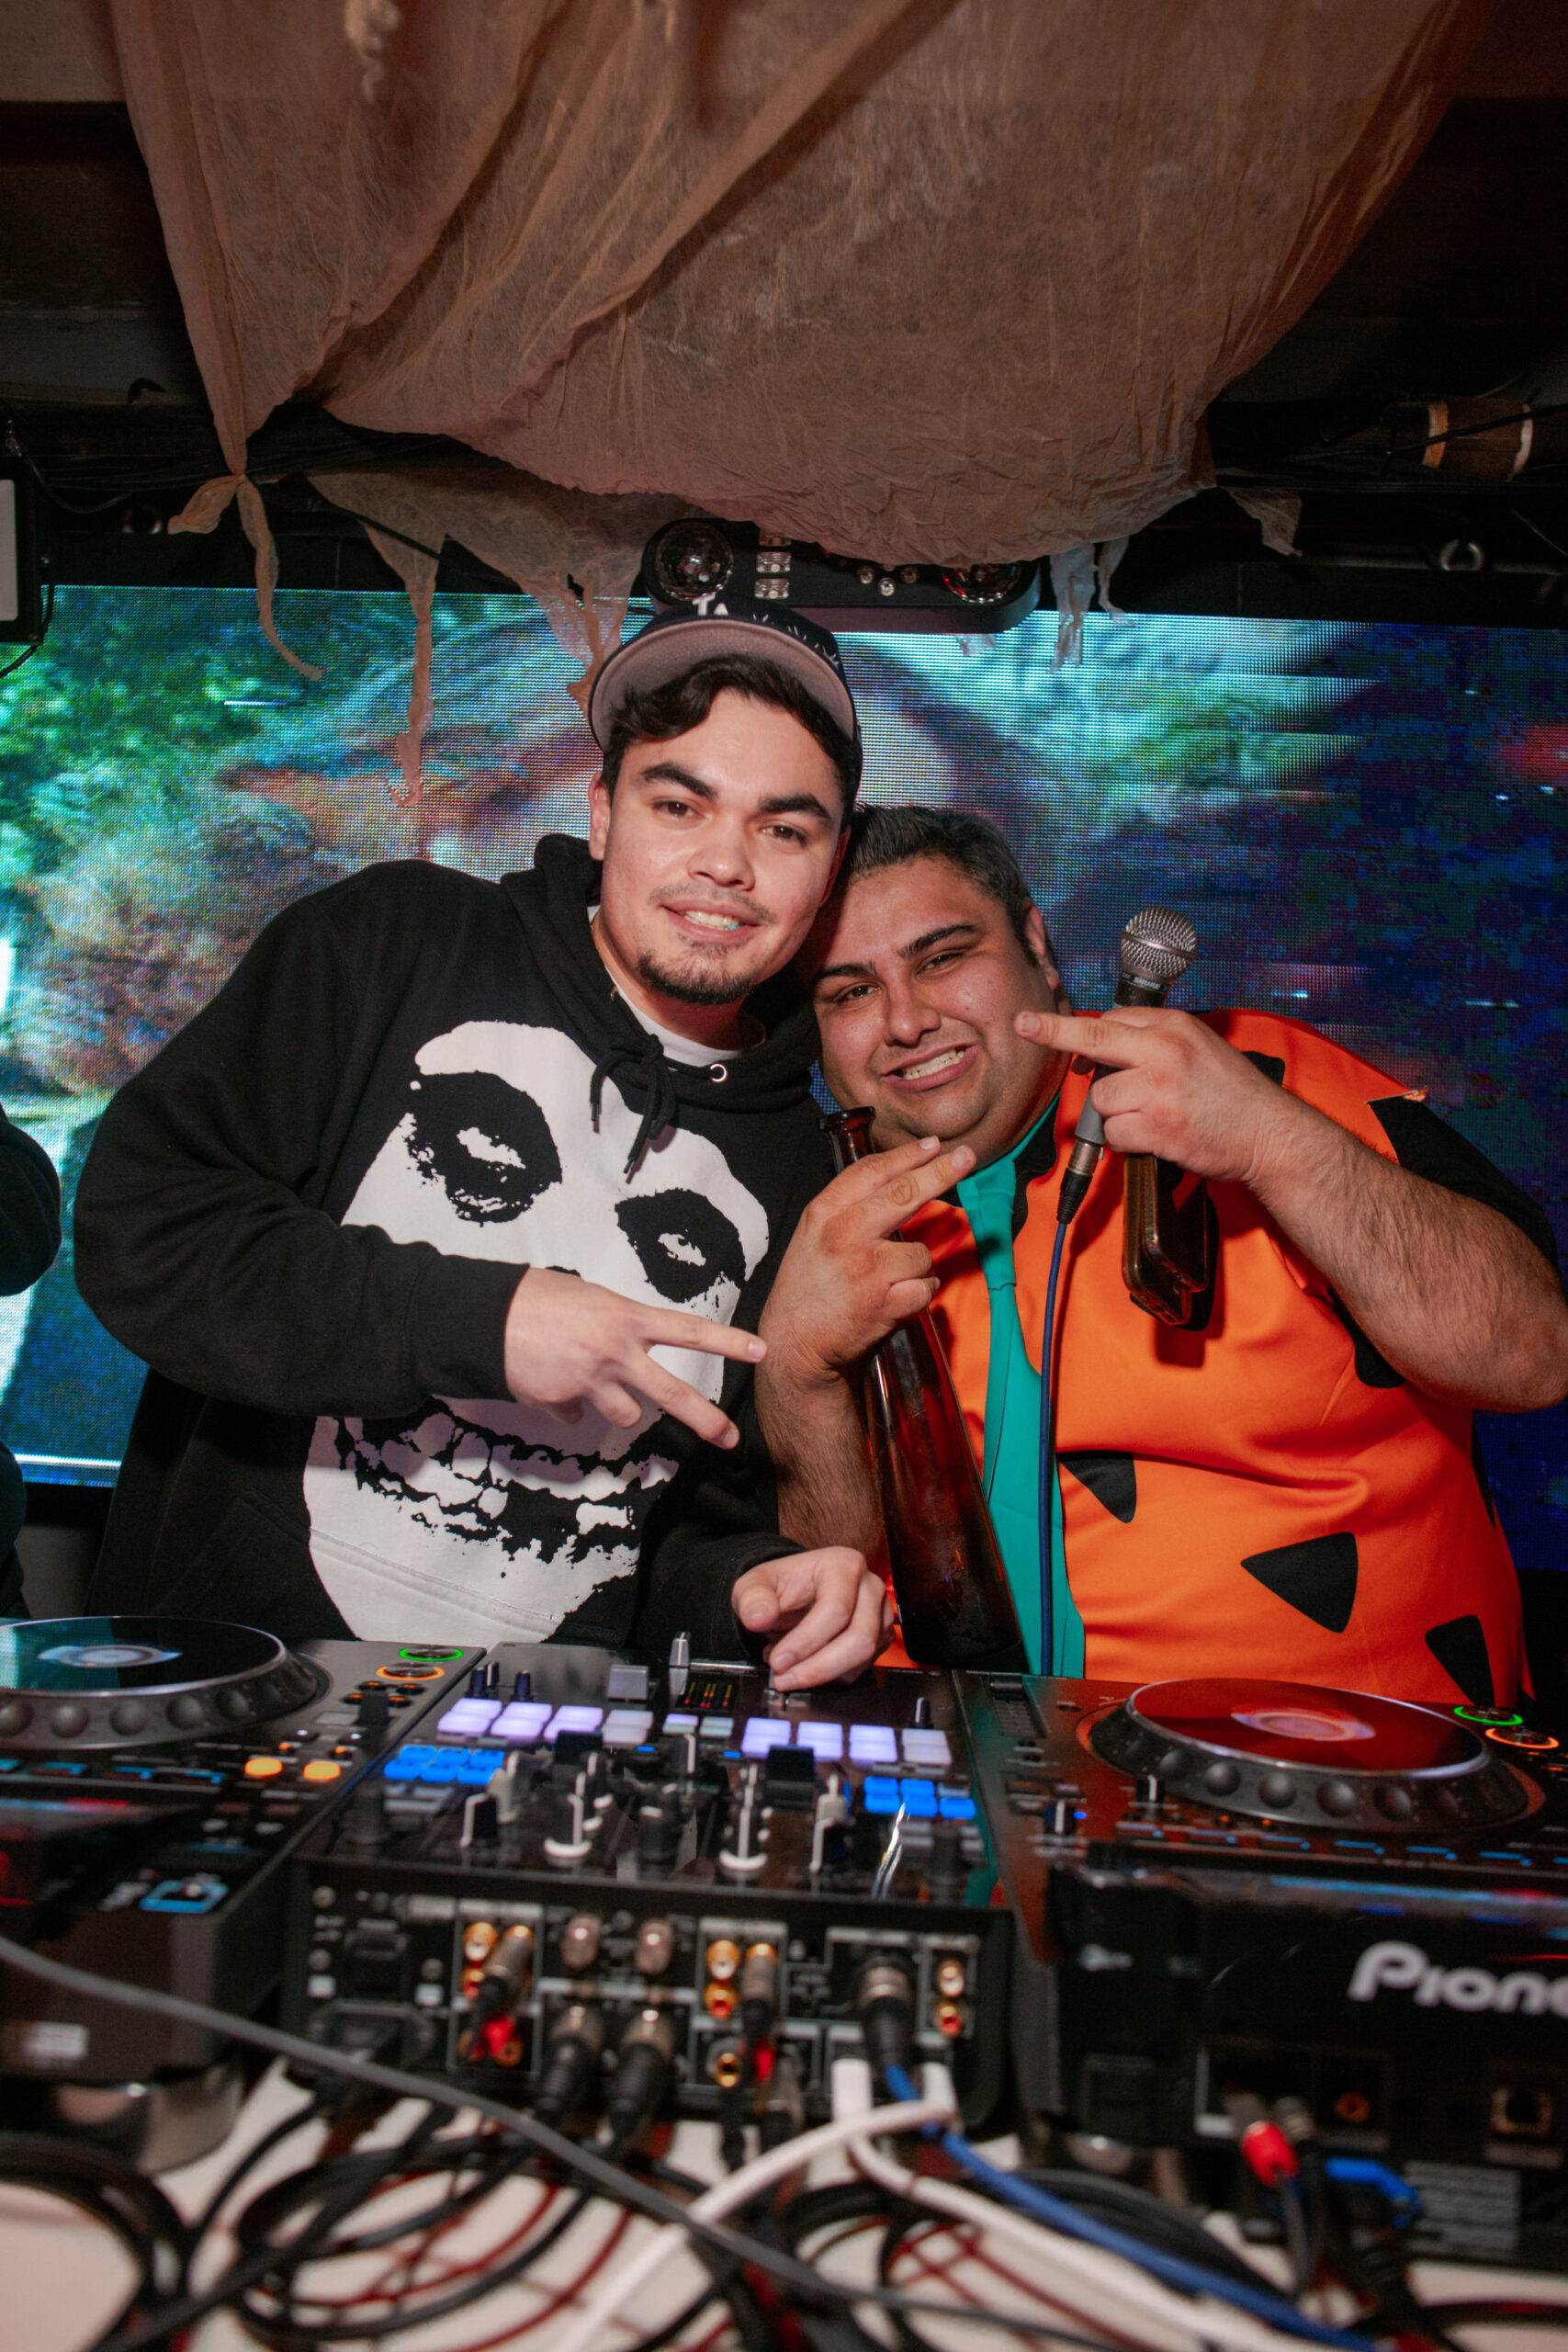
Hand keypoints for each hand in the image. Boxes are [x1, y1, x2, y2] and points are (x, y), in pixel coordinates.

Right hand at [503, 1267, 763, 1448]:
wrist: (483, 1317)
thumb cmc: (533, 1297)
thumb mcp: (587, 1298)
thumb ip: (615, 1327)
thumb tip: (620, 1357)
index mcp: (626, 1318)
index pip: (689, 1331)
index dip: (728, 1342)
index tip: (760, 1350)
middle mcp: (616, 1352)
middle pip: (673, 1395)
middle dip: (706, 1420)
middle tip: (730, 1439)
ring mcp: (591, 1382)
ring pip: (625, 1414)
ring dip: (614, 1405)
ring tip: (586, 1377)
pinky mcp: (563, 1402)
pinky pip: (574, 1415)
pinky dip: (566, 1404)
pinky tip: (547, 1380)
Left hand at [732, 1547, 893, 1688]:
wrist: (795, 1594)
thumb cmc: (780, 1586)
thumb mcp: (754, 1585)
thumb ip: (752, 1598)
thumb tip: (758, 1618)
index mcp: (843, 1565)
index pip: (835, 1609)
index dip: (806, 1641)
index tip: (779, 1661)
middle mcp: (869, 1586)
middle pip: (859, 1637)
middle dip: (819, 1667)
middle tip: (785, 1679)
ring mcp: (880, 1613)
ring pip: (864, 1656)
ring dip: (825, 1674)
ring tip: (790, 1674)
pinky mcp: (881, 1636)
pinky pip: (864, 1666)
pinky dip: (834, 1676)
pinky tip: (808, 1668)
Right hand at [757, 1136, 975, 1385]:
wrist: (793, 1342)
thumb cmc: (806, 1286)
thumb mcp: (812, 1233)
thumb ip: (847, 1206)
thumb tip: (896, 1180)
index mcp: (825, 1213)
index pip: (872, 1171)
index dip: (907, 1155)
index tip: (933, 1144)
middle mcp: (845, 1234)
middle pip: (906, 1193)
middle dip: (943, 1171)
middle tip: (967, 1157)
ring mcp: (867, 1269)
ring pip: (922, 1253)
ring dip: (918, 1266)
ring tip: (893, 1279)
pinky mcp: (884, 1303)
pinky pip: (926, 1287)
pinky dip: (920, 1293)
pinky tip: (899, 1298)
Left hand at [1014, 1006, 1308, 1186]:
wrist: (1269, 1133)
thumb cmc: (1233, 1093)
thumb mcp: (1198, 1047)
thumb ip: (1152, 1043)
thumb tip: (1096, 1052)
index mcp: (1174, 1027)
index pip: (1110, 1020)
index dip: (1082, 1035)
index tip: (1045, 1027)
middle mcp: (1164, 1051)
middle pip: (1092, 1039)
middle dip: (1051, 1032)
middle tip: (1023, 1026)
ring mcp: (1160, 1089)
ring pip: (1100, 1097)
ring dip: (1114, 1113)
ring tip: (1150, 1117)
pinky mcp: (1158, 1127)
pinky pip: (1113, 1133)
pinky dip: (1125, 1140)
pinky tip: (1153, 1137)